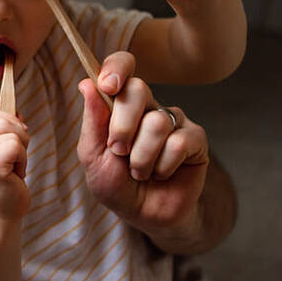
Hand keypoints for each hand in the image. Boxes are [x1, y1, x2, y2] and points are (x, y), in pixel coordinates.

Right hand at [0, 109, 29, 221]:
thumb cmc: (3, 188)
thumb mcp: (0, 155)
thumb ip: (4, 134)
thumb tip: (18, 113)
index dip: (9, 121)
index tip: (16, 142)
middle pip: (4, 120)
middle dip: (20, 138)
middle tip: (15, 162)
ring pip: (12, 132)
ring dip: (22, 151)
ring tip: (14, 170)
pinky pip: (15, 145)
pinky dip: (23, 160)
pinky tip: (16, 175)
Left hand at [78, 54, 208, 234]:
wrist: (143, 215)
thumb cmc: (116, 185)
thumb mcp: (93, 156)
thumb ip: (92, 121)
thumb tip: (86, 83)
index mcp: (120, 103)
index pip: (122, 65)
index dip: (116, 67)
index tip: (107, 85)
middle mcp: (148, 106)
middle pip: (138, 89)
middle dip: (122, 125)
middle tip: (117, 150)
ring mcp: (173, 120)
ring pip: (157, 121)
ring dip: (141, 156)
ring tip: (139, 171)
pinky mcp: (195, 139)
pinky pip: (179, 142)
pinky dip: (163, 166)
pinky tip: (161, 174)